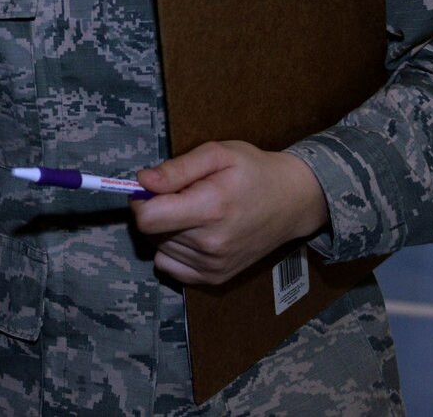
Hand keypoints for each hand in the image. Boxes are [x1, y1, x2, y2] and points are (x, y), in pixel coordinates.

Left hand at [130, 142, 330, 285]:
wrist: (292, 202)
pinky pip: (170, 266)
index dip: (141, 201)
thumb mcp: (218, 154)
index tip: (152, 189)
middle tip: (183, 195)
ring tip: (195, 212)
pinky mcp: (215, 278)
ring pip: (160, 247)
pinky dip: (173, 250)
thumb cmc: (254, 171)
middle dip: (157, 211)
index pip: (147, 219)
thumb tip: (142, 181)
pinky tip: (193, 233)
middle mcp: (210, 244)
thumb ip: (177, 168)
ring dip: (167, 230)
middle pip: (151, 232)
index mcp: (210, 209)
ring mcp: (213, 266)